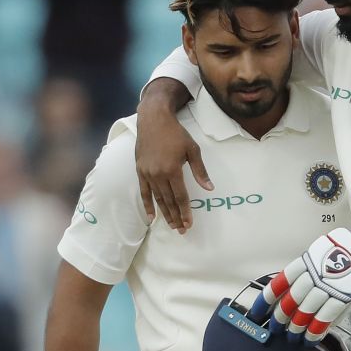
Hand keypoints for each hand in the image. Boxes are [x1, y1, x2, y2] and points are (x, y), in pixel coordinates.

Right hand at [135, 99, 211, 230]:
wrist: (153, 120)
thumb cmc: (176, 133)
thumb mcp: (192, 149)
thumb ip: (200, 171)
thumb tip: (209, 188)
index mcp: (173, 170)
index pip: (181, 197)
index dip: (185, 212)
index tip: (189, 223)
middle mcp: (159, 175)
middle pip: (169, 201)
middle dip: (176, 217)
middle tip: (182, 230)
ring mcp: (148, 174)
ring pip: (157, 199)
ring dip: (165, 214)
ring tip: (171, 226)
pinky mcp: (140, 171)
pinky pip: (144, 192)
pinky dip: (147, 205)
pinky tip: (151, 217)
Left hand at [269, 227, 350, 341]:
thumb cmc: (338, 256)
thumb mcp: (315, 257)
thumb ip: (301, 274)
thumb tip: (285, 296)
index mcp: (303, 264)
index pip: (278, 284)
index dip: (265, 301)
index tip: (256, 313)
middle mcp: (312, 275)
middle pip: (290, 302)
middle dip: (280, 319)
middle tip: (275, 329)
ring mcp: (327, 287)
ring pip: (305, 312)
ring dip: (296, 329)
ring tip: (292, 338)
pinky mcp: (342, 298)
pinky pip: (324, 319)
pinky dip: (315, 331)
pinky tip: (309, 339)